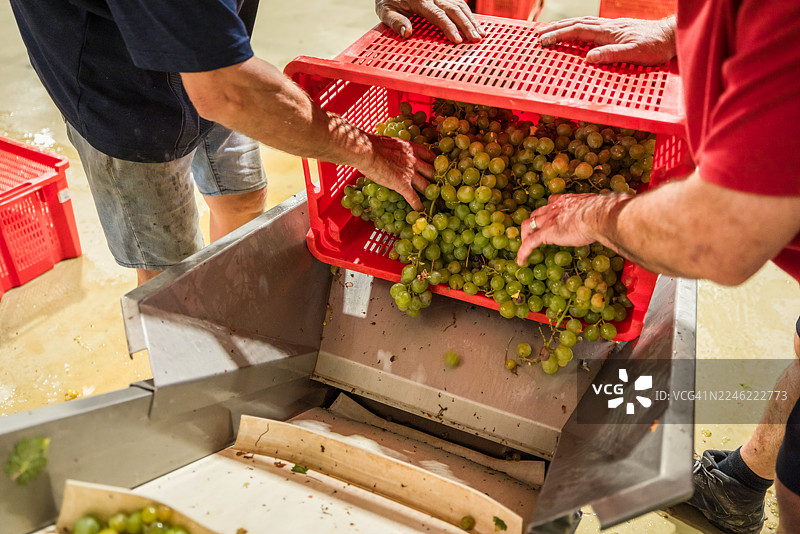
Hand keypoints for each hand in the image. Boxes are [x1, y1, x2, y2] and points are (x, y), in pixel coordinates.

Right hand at [358, 135, 433, 210]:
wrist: (366, 150)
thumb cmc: (373, 144)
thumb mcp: (392, 142)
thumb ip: (398, 149)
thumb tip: (394, 152)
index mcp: (412, 149)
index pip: (431, 156)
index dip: (436, 163)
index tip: (439, 169)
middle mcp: (415, 161)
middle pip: (433, 172)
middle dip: (439, 180)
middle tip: (442, 187)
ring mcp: (410, 174)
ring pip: (427, 186)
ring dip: (432, 195)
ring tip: (437, 202)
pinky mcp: (402, 185)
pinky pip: (414, 198)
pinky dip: (418, 206)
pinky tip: (421, 211)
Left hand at [375, 0, 484, 43]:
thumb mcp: (386, 10)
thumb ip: (395, 22)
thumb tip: (407, 33)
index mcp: (420, 0)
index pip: (438, 15)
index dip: (449, 28)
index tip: (457, 40)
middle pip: (454, 10)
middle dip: (466, 25)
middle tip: (475, 40)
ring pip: (460, 5)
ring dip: (472, 20)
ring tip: (481, 35)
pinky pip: (460, 2)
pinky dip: (470, 14)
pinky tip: (476, 24)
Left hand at [516, 193, 629, 264]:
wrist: (603, 214)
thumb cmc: (609, 210)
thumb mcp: (608, 208)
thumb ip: (610, 210)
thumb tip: (625, 209)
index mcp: (569, 201)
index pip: (553, 202)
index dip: (549, 210)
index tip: (550, 216)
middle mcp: (556, 207)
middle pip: (537, 213)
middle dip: (535, 222)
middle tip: (535, 232)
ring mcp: (549, 219)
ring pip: (528, 225)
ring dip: (525, 235)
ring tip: (524, 246)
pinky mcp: (548, 233)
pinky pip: (530, 243)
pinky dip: (523, 252)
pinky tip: (521, 262)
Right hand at [538, 16, 676, 64]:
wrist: (670, 36)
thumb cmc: (654, 48)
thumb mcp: (633, 54)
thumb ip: (611, 55)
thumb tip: (588, 58)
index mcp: (608, 33)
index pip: (577, 32)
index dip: (558, 35)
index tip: (542, 41)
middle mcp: (607, 26)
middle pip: (576, 23)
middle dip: (555, 28)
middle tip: (537, 34)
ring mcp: (612, 26)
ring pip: (582, 22)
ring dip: (564, 25)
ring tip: (549, 29)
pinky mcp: (616, 28)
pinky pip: (591, 25)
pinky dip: (577, 26)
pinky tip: (575, 29)